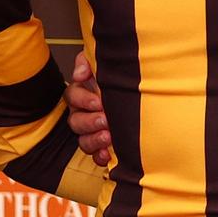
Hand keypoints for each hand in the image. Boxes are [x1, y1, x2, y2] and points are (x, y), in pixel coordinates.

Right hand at [65, 51, 110, 165]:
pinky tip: (108, 153)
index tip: (98, 101)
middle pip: (75, 121)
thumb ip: (87, 61)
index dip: (82, 100)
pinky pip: (96, 155)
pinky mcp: (103, 146)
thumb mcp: (103, 62)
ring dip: (94, 140)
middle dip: (90, 122)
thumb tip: (79, 74)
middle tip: (105, 120)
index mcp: (83, 93)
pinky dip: (100, 156)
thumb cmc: (121, 77)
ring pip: (83, 140)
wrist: (146, 93)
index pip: (72, 96)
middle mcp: (84, 113)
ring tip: (108, 137)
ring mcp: (92, 131)